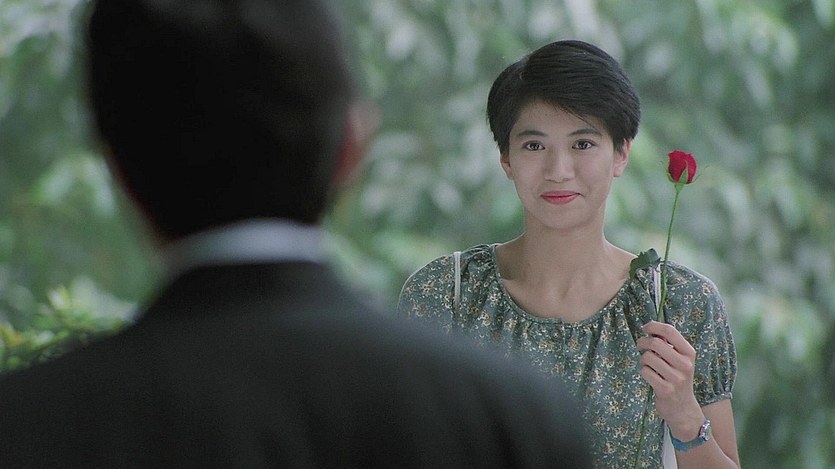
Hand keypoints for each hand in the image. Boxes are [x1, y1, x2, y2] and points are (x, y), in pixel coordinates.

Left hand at [636, 321, 703, 439]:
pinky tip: (651, 376)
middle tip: (640, 346)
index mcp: (689, 353)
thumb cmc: (677, 377)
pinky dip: (644, 372)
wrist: (683, 408)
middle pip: (655, 343)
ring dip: (643, 360)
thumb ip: (668, 344)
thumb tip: (651, 328)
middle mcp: (685, 364)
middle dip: (643, 342)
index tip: (645, 328)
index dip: (654, 326)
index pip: (670, 331)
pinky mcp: (666, 389)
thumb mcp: (679, 360)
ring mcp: (676, 378)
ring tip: (649, 365)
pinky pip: (645, 372)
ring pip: (648, 357)